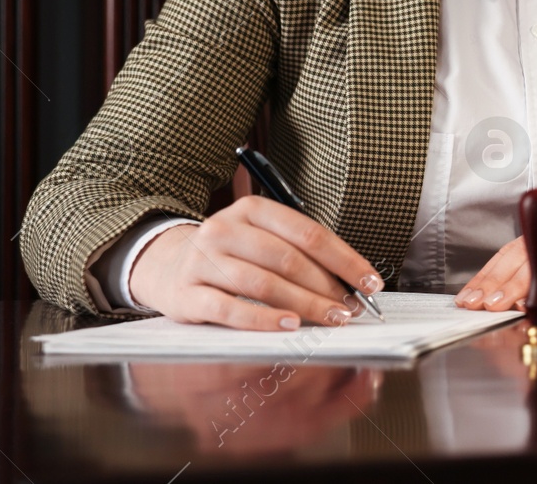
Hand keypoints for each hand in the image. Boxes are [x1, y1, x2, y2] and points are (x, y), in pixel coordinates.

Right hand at [128, 195, 384, 330]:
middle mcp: (225, 229)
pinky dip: (263, 319)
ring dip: (304, 304)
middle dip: (326, 286)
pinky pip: (230, 309)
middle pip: (287, 259)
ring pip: (263, 284)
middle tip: (351, 308)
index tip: (370, 281)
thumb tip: (351, 282)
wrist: (166, 266)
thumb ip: (300, 253)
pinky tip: (290, 325)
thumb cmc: (231, 256)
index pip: (309, 233)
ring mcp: (203, 261)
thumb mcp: (262, 240)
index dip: (345, 259)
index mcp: (253, 210)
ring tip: (331, 319)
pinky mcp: (187, 293)